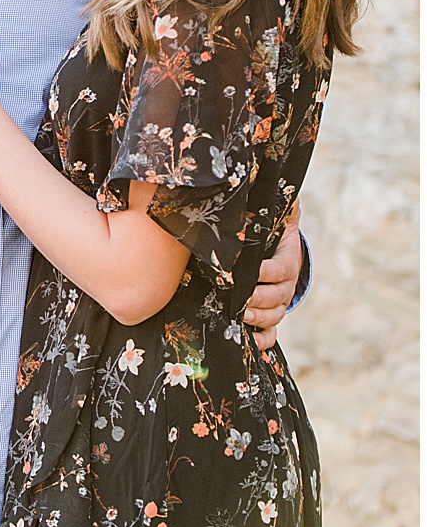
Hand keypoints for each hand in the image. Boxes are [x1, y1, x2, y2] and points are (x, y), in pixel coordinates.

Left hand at [243, 216, 302, 351]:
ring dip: (260, 318)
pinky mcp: (270, 311)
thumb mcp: (272, 215)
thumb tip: (280, 187)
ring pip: (276, 314)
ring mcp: (279, 299)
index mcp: (287, 259)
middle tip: (240, 300)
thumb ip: (279, 204)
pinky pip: (272, 331)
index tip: (251, 272)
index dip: (267, 273)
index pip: (281, 269)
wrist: (275, 245)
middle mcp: (286, 283)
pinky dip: (264, 338)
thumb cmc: (267, 228)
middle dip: (259, 299)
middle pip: (278, 296)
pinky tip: (252, 340)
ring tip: (242, 316)